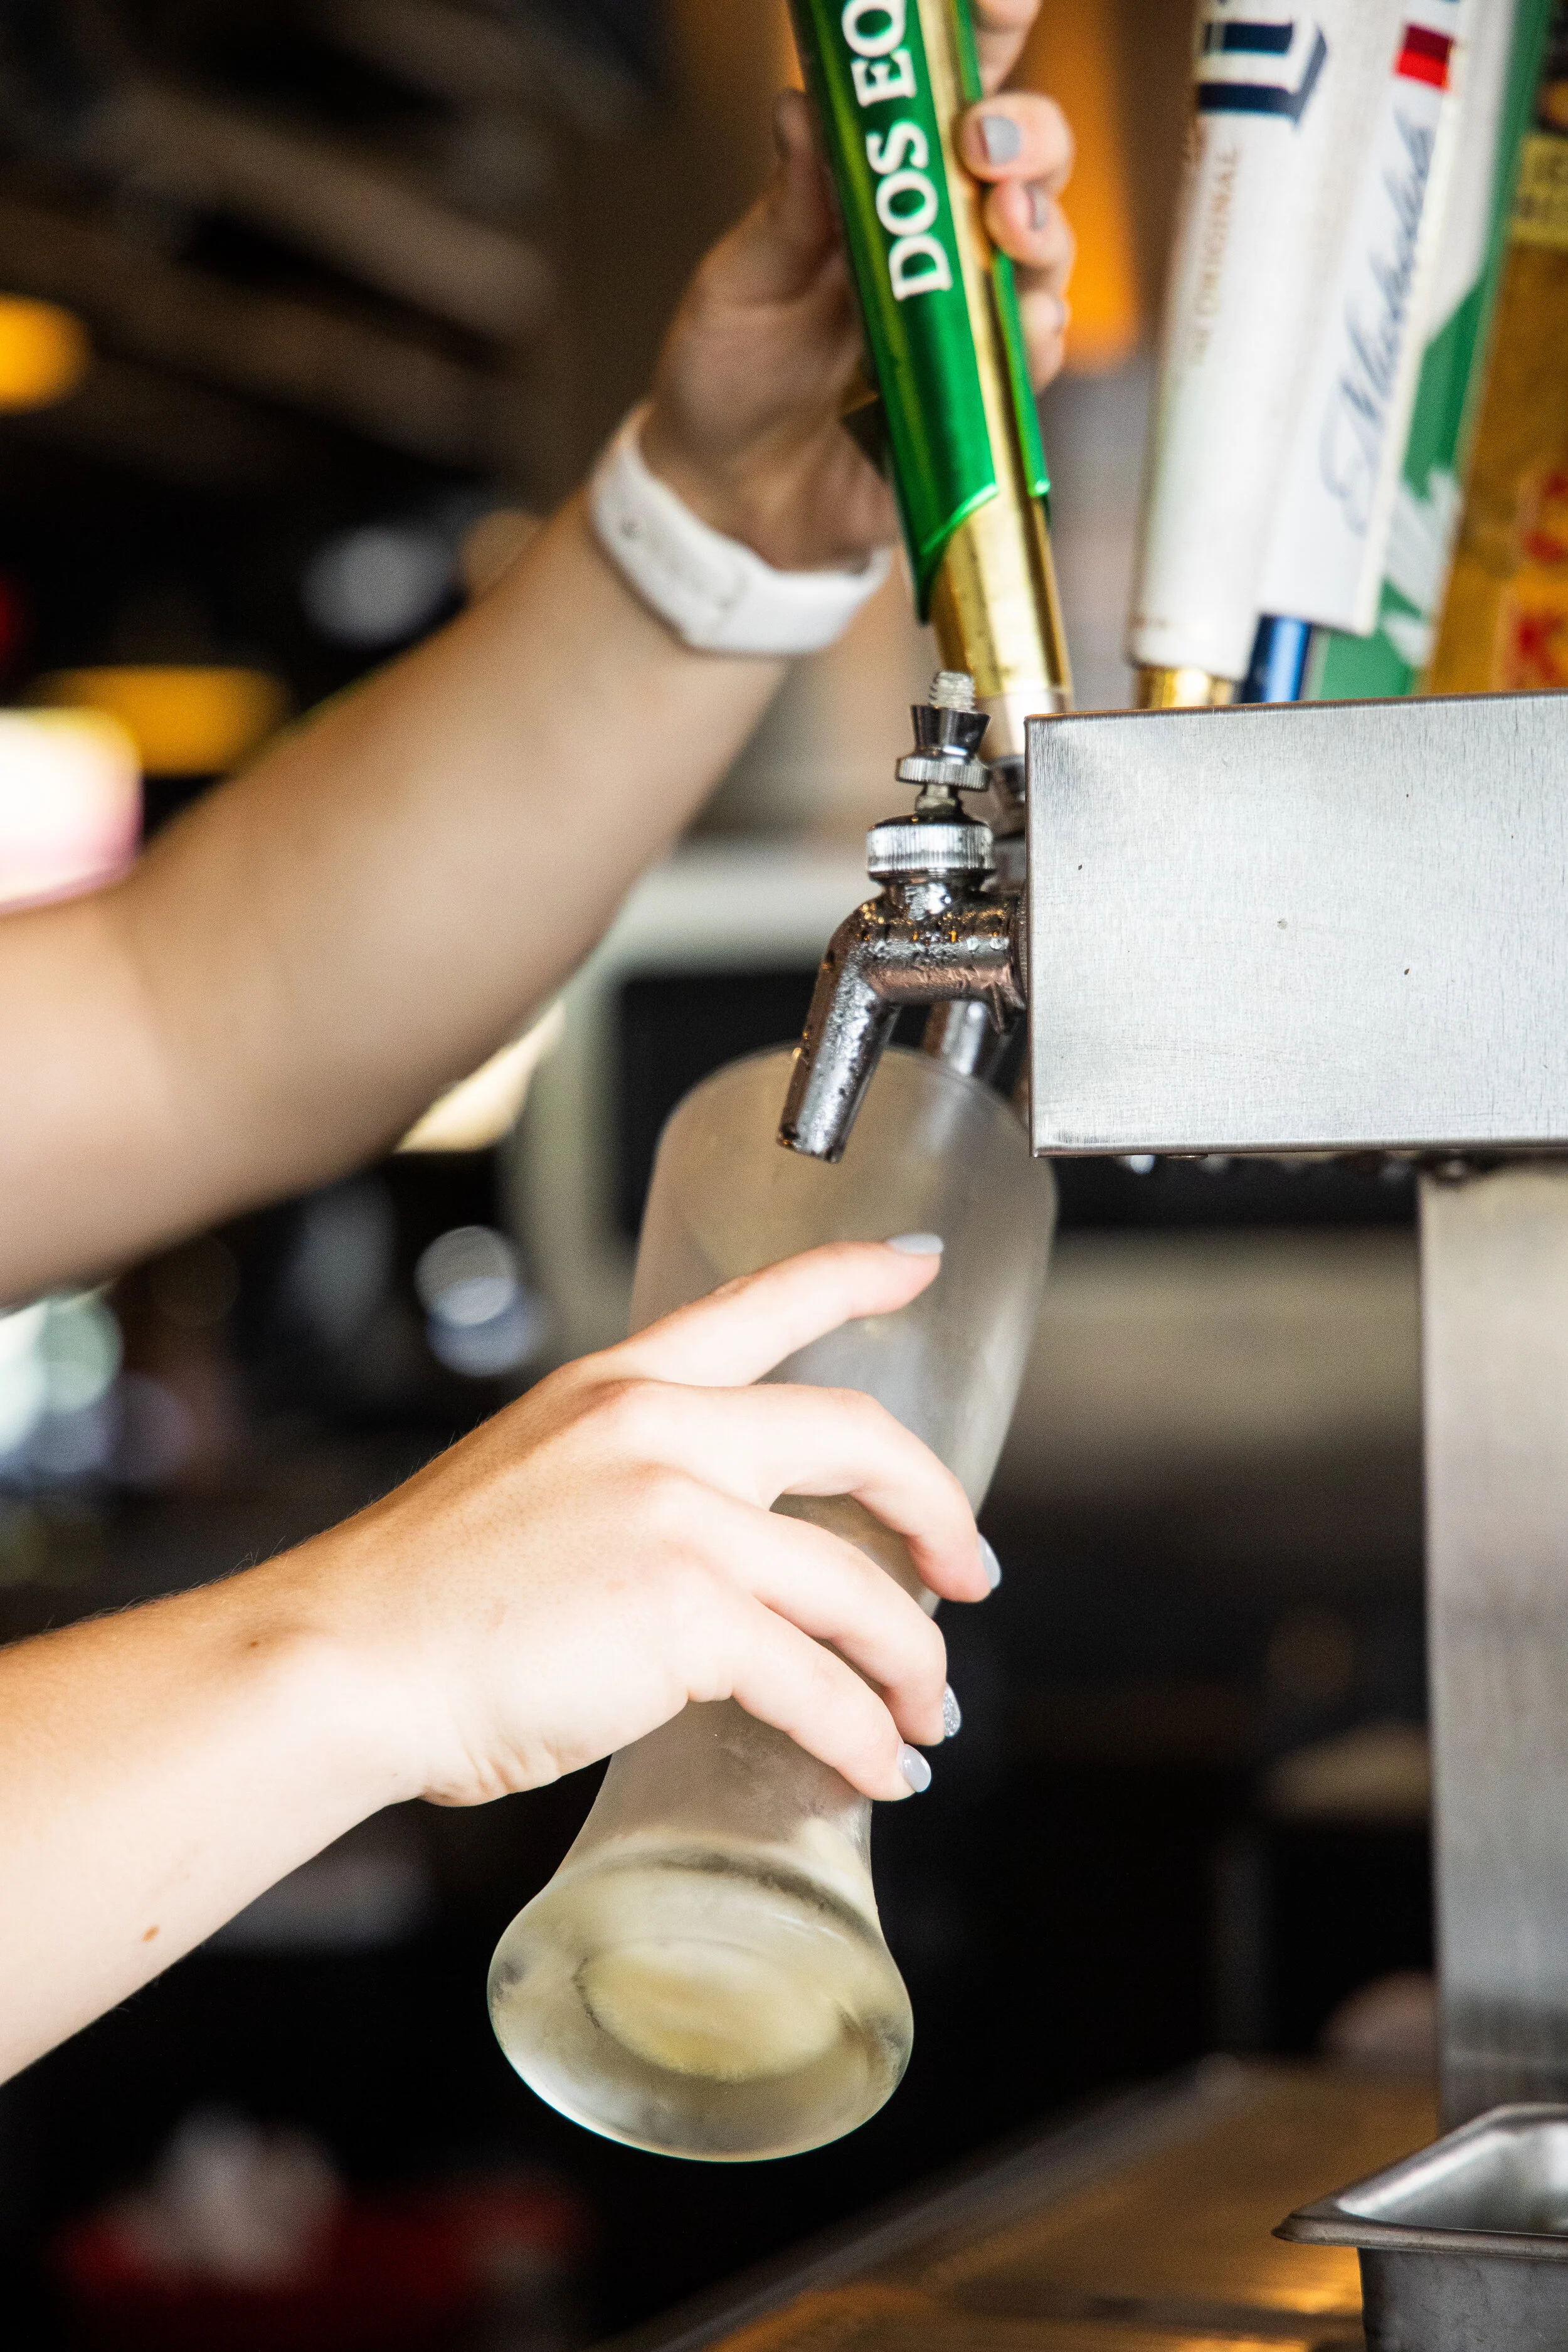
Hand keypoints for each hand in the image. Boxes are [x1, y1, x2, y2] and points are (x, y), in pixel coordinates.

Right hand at [301, 1243, 991, 1808]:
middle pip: (858, 1442)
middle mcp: (662, 1429)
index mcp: (620, 1385)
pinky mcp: (686, 1614)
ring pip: (856, 1588)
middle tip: (968, 1575)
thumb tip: (717, 1558)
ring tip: (924, 1721)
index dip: (856, 1277)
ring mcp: (680, 1516)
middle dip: (939, 1513)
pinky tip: (872, 1768)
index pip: (763, 1302)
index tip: (919, 1272)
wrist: (345, 1661)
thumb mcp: (531, 1482)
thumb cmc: (421, 1602)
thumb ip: (631, 1485)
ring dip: (911, 1665)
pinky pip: (818, 1682)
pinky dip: (861, 1736)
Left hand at [641, 0, 1073, 570]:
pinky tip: (1025, 323)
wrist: (727, 502)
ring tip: (1008, 227)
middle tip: (987, 144)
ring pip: (1047, 250)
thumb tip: (800, 107)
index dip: (985, 31)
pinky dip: (1041, 334)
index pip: (949, 89)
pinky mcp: (982, 399)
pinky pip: (1037, 358)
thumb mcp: (739, 288)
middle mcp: (941, 243)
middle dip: (1029, 135)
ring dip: (1042, 228)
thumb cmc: (728, 378)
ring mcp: (969, 320)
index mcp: (882, 190)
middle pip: (1026, 160)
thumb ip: (784, 211)